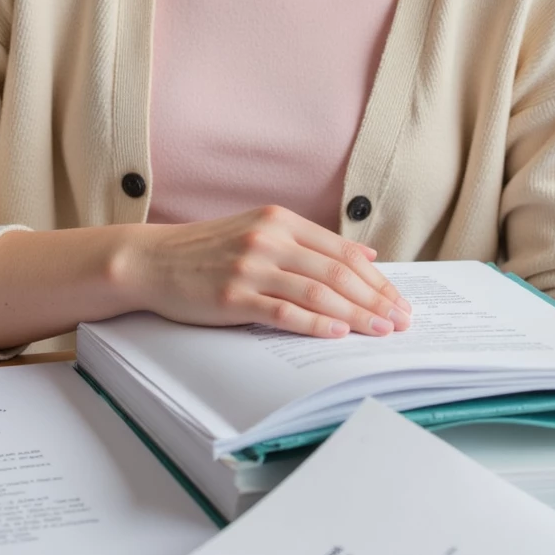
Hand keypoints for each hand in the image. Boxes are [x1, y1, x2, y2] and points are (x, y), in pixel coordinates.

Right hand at [112, 205, 411, 338]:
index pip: (343, 251)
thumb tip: (367, 252)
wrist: (153, 260)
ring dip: (355, 315)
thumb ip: (312, 242)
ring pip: (317, 291)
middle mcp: (269, 239)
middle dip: (375, 299)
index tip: (399, 300)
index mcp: (280, 220)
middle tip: (401, 321)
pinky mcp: (233, 295)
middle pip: (337, 272)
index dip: (377, 279)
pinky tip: (336, 333)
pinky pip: (283, 311)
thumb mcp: (262, 231)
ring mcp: (250, 267)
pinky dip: (314, 323)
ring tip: (380, 331)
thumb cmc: (208, 251)